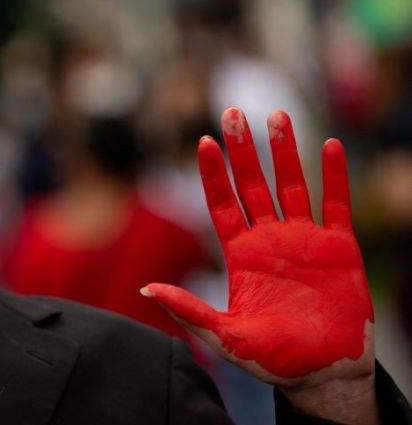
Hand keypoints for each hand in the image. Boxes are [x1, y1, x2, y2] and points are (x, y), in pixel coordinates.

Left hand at [142, 108, 376, 422]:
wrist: (326, 375)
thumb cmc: (275, 360)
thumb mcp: (226, 337)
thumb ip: (190, 311)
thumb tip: (147, 289)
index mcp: (241, 255)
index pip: (222, 204)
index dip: (214, 174)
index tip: (203, 142)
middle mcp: (270, 240)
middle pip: (253, 184)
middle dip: (244, 150)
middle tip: (232, 110)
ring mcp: (305, 240)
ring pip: (291, 185)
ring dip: (284, 151)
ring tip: (275, 114)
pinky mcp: (340, 248)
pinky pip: (335, 204)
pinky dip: (333, 176)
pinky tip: (328, 146)